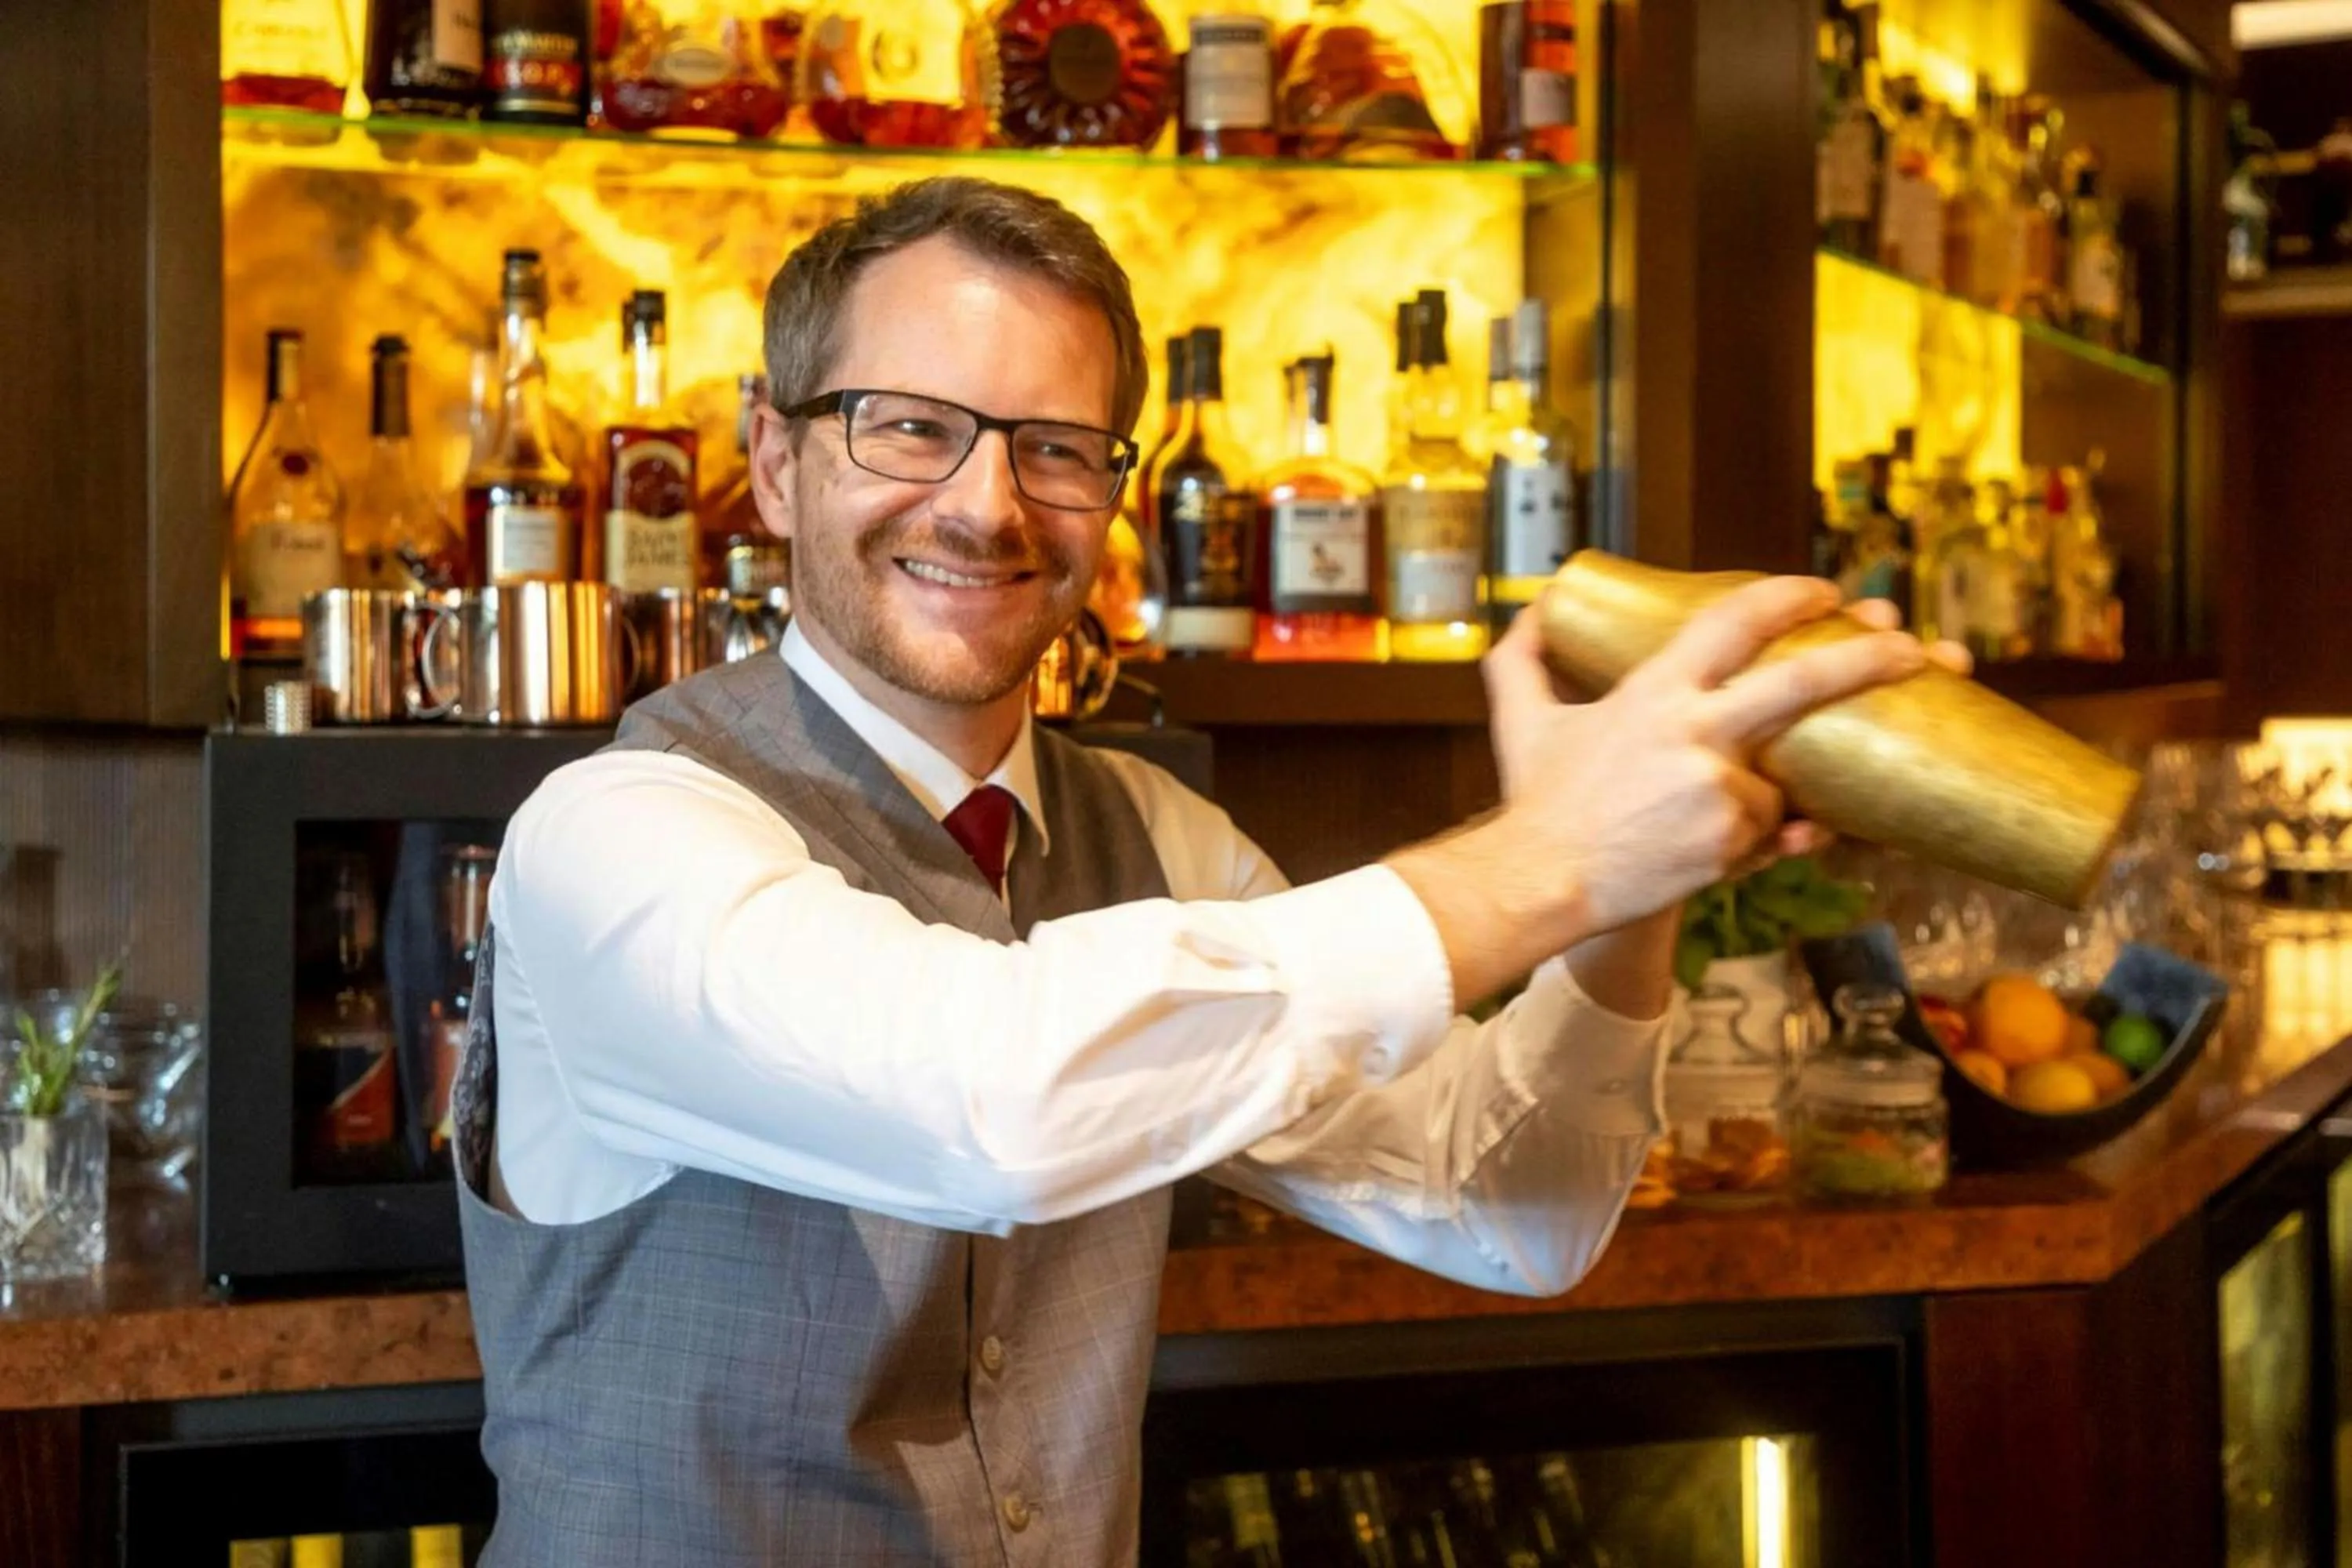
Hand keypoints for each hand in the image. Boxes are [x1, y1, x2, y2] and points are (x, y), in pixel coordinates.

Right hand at [1481, 575, 1927, 933]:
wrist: (1539, 883)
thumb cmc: (1535, 801)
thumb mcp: (1521, 719)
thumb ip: (1524, 657)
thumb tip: (1536, 611)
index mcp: (1654, 691)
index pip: (1735, 620)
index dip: (1787, 597)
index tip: (1825, 591)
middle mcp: (1696, 732)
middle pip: (1805, 682)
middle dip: (1871, 656)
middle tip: (1916, 648)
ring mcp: (1720, 790)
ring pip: (1782, 779)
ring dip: (1769, 791)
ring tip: (1713, 808)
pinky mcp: (1733, 842)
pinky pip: (1772, 833)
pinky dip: (1764, 837)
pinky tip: (1732, 845)